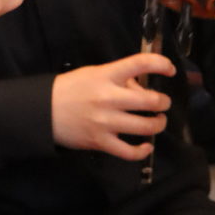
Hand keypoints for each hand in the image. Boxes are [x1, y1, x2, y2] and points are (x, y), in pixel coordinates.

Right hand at [52, 53, 175, 160]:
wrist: (44, 110)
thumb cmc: (72, 88)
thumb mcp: (95, 73)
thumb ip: (120, 78)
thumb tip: (142, 89)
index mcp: (107, 75)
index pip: (140, 63)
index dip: (161, 64)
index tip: (171, 69)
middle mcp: (109, 98)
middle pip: (150, 101)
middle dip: (163, 102)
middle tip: (163, 103)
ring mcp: (105, 122)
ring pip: (145, 127)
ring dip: (158, 124)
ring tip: (157, 121)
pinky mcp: (100, 142)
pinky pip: (129, 152)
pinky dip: (142, 150)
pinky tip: (146, 145)